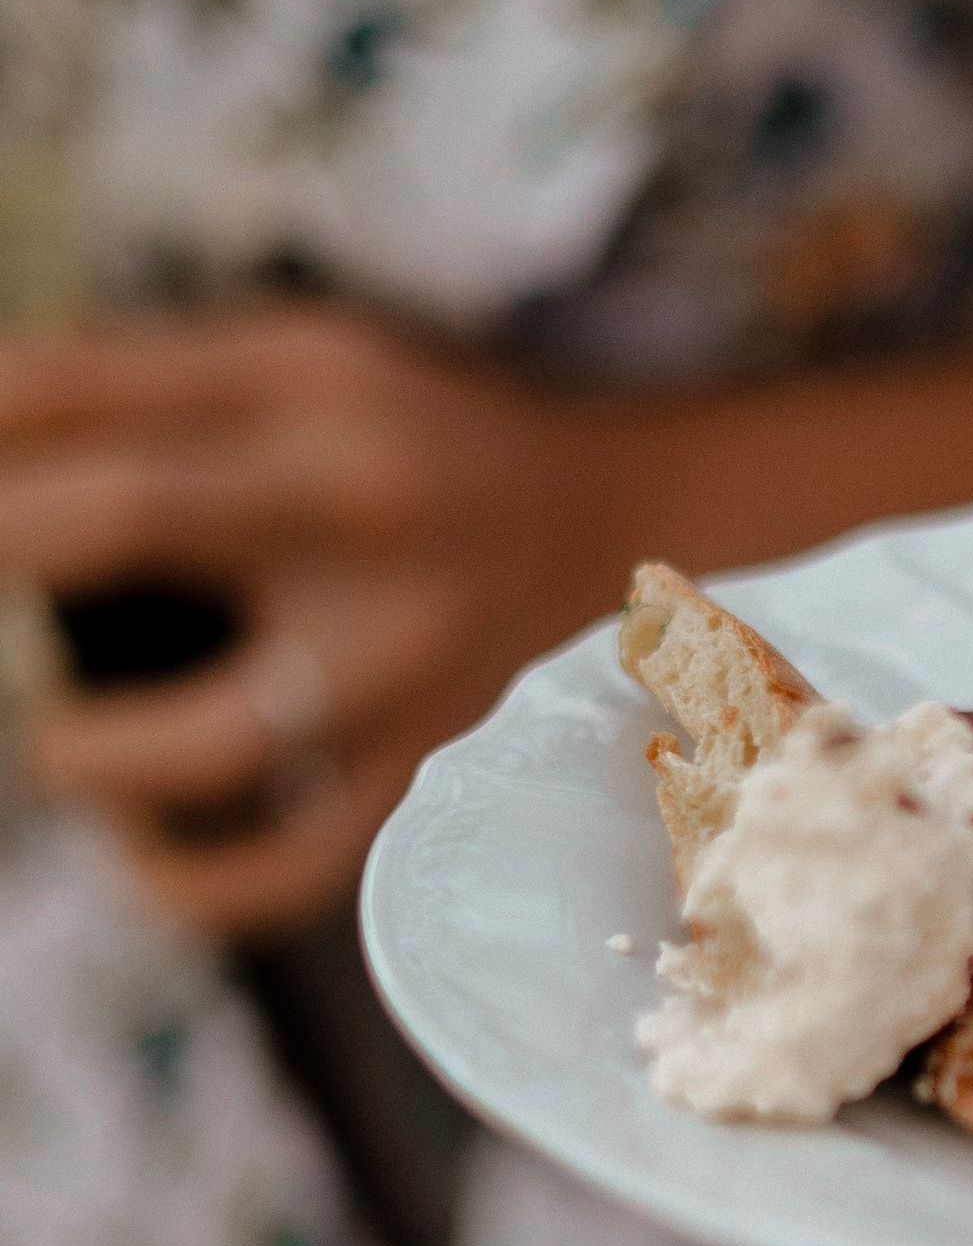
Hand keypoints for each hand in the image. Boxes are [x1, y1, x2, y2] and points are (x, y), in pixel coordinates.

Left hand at [0, 309, 630, 935]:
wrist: (635, 536)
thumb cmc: (418, 442)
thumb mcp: (294, 362)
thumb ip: (127, 382)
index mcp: (316, 400)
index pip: (86, 401)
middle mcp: (366, 521)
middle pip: (120, 519)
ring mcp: (407, 664)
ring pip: (199, 738)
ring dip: (83, 748)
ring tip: (63, 744)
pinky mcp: (432, 781)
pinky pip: (282, 872)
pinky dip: (181, 883)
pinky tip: (139, 852)